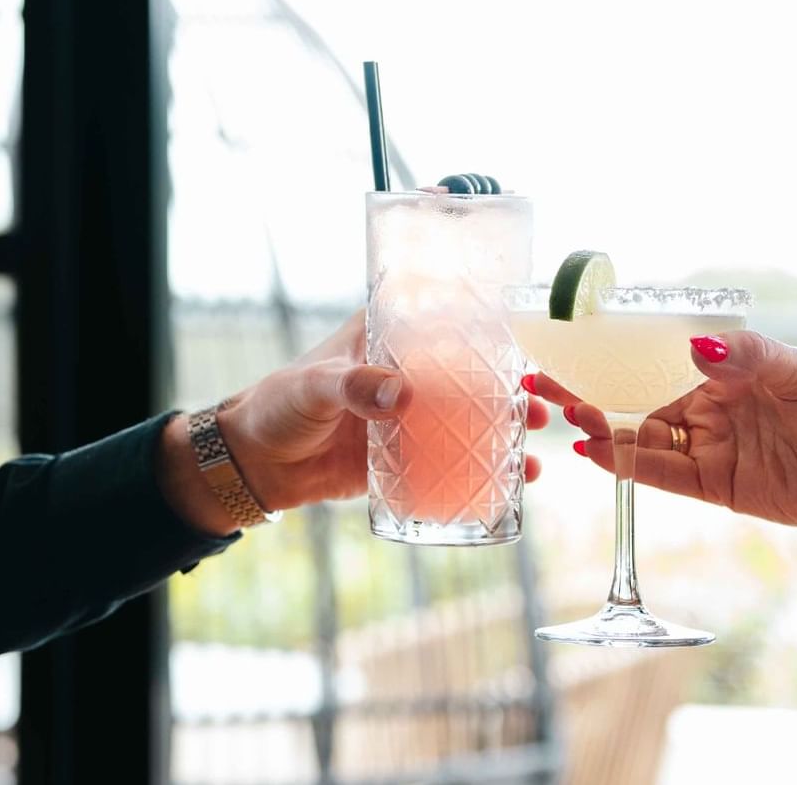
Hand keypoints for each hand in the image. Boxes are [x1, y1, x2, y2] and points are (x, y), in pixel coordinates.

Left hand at [162, 310, 549, 534]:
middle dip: (511, 384)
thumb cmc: (279, 407)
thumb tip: (402, 395)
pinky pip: (454, 460)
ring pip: (471, 416)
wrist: (257, 465)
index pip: (442, 315)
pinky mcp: (407, 455)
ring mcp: (411, 415)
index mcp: (386, 337)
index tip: (527, 324)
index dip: (485, 316)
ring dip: (507, 427)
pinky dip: (485, 469)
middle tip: (539, 399)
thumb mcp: (314, 388)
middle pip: (472, 372)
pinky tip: (516, 481)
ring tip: (537, 441)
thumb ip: (354, 386)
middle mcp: (408, 372)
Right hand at [533, 330, 796, 539]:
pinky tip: (594, 448)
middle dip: (590, 391)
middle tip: (543, 382)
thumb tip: (699, 346)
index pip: (656, 358)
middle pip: (636, 398)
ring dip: (602, 427)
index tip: (573, 343)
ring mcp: (707, 447)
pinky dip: (626, 463)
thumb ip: (746, 358)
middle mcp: (708, 407)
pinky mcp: (712, 486)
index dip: (614, 354)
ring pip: (640, 437)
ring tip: (564, 414)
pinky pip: (659, 473)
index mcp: (724, 370)